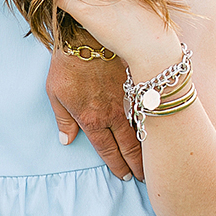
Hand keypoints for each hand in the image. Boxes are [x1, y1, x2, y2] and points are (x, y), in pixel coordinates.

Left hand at [46, 46, 142, 181]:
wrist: (87, 37)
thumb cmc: (67, 65)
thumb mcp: (55, 94)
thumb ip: (63, 120)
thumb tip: (66, 140)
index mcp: (92, 120)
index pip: (108, 151)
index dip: (117, 166)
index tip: (125, 177)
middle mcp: (113, 115)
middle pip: (130, 147)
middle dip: (138, 165)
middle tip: (144, 178)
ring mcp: (128, 101)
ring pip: (143, 132)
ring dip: (149, 149)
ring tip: (155, 162)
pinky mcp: (137, 87)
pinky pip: (148, 111)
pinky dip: (154, 125)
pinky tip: (160, 134)